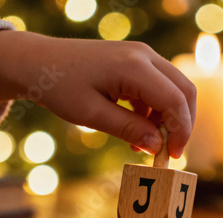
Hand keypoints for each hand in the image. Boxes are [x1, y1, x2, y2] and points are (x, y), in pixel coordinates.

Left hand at [0, 31, 195, 157]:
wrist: (37, 61)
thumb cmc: (59, 86)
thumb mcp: (92, 114)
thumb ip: (129, 129)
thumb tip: (158, 146)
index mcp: (135, 67)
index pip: (175, 100)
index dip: (180, 131)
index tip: (172, 157)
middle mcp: (144, 55)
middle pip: (184, 90)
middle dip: (182, 123)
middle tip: (169, 152)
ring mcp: (140, 55)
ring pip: (173, 88)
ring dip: (166, 118)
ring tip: (144, 144)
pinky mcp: (134, 61)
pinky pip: (157, 87)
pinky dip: (154, 110)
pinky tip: (137, 130)